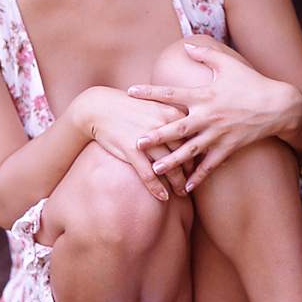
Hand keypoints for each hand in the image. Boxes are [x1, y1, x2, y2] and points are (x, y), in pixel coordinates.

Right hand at [76, 86, 190, 200]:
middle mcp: (163, 126)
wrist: (100, 107)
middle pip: (184, 154)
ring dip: (177, 183)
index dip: (198, 152)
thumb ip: (173, 115)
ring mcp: (148, 140)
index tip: (201, 163)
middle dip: (190, 171)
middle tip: (194, 182)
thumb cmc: (129, 106)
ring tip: (182, 192)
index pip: (192, 137)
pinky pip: (149, 174)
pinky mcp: (132, 151)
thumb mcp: (155, 103)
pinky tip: (163, 197)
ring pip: (169, 167)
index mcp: (171, 112)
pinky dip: (157, 188)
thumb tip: (190, 129)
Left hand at [127, 42, 301, 191]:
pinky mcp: (230, 147)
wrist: (279, 106)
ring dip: (173, 161)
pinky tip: (187, 187)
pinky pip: (212, 165)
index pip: (172, 94)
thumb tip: (186, 44)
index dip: (150, 92)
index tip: (130, 92)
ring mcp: (219, 134)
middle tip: (137, 143)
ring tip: (155, 169)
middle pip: (177, 128)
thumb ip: (205, 54)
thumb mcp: (229, 64)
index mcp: (205, 95)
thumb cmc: (252, 82)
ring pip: (191, 151)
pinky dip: (200, 176)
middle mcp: (209, 116)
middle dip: (156, 136)